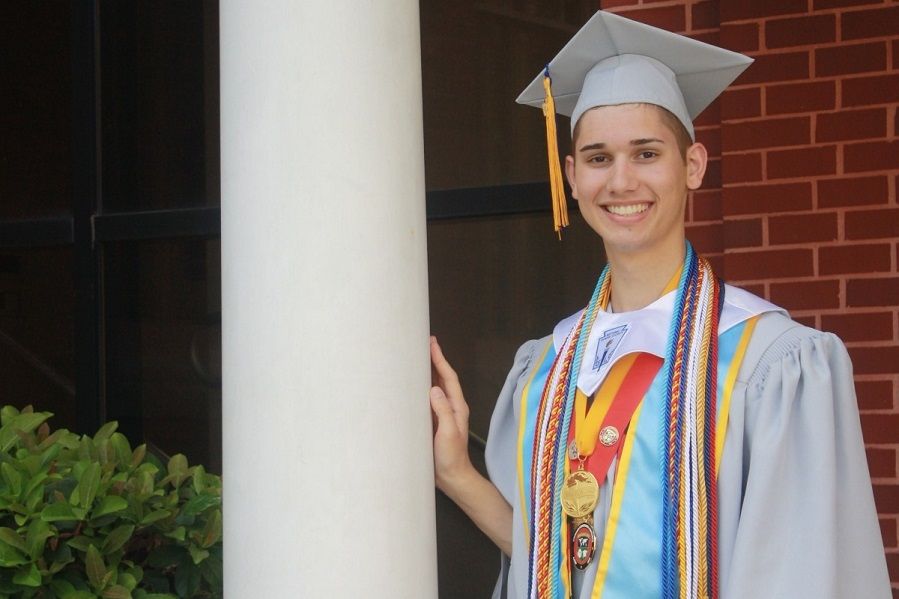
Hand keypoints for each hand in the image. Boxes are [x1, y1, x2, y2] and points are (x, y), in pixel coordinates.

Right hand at [428, 336, 514, 555]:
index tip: (432, 343)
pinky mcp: (433, 423)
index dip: (440, 359)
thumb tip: (433, 388)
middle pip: (442, 378)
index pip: (448, 377)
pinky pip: (426, 400)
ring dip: (427, 373)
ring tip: (416, 359)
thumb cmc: (451, 457)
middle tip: (423, 344)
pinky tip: (411, 386)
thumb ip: (442, 411)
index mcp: (456, 406)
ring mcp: (442, 414)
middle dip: (434, 360)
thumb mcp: (448, 432)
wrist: (452, 478)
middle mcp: (450, 407)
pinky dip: (420, 389)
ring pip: (434, 387)